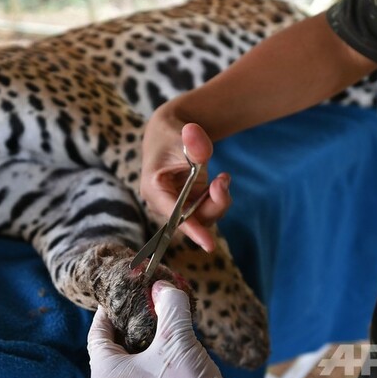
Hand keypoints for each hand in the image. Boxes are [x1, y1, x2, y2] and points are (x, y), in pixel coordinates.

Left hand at [88, 280, 286, 377]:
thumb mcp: (176, 338)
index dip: (110, 309)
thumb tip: (162, 285)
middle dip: (128, 324)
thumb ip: (168, 305)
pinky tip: (167, 347)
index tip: (124, 292)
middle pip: (110, 347)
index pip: (97, 333)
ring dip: (139, 342)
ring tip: (158, 322)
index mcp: (104, 375)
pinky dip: (147, 360)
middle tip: (144, 304)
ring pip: (125, 363)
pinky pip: (137, 377)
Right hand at [140, 108, 230, 251]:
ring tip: (223, 177)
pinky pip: (208, 210)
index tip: (209, 245)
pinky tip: (221, 179)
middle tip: (222, 180)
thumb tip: (192, 132)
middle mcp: (163, 203)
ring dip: (218, 200)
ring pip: (203, 217)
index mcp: (154, 189)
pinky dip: (219, 197)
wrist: (171, 134)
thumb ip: (194, 142)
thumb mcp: (183, 136)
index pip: (174, 214)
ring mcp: (177, 206)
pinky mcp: (189, 204)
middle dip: (213, 204)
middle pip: (192, 219)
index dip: (192, 229)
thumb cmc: (172, 136)